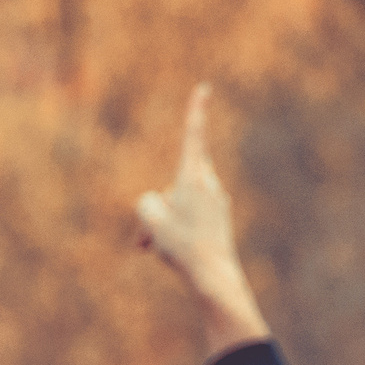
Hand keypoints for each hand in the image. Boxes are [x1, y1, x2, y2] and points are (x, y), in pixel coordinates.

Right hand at [135, 84, 269, 354]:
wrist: (214, 276)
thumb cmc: (182, 245)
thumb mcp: (149, 218)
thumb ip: (147, 202)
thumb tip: (160, 206)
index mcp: (193, 176)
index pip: (193, 135)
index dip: (196, 110)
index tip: (204, 88)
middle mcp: (209, 183)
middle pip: (172, 184)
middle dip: (158, 206)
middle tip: (144, 241)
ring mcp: (216, 201)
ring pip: (179, 204)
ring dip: (166, 223)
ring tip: (161, 249)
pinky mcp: (219, 219)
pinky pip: (190, 218)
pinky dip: (178, 231)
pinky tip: (176, 253)